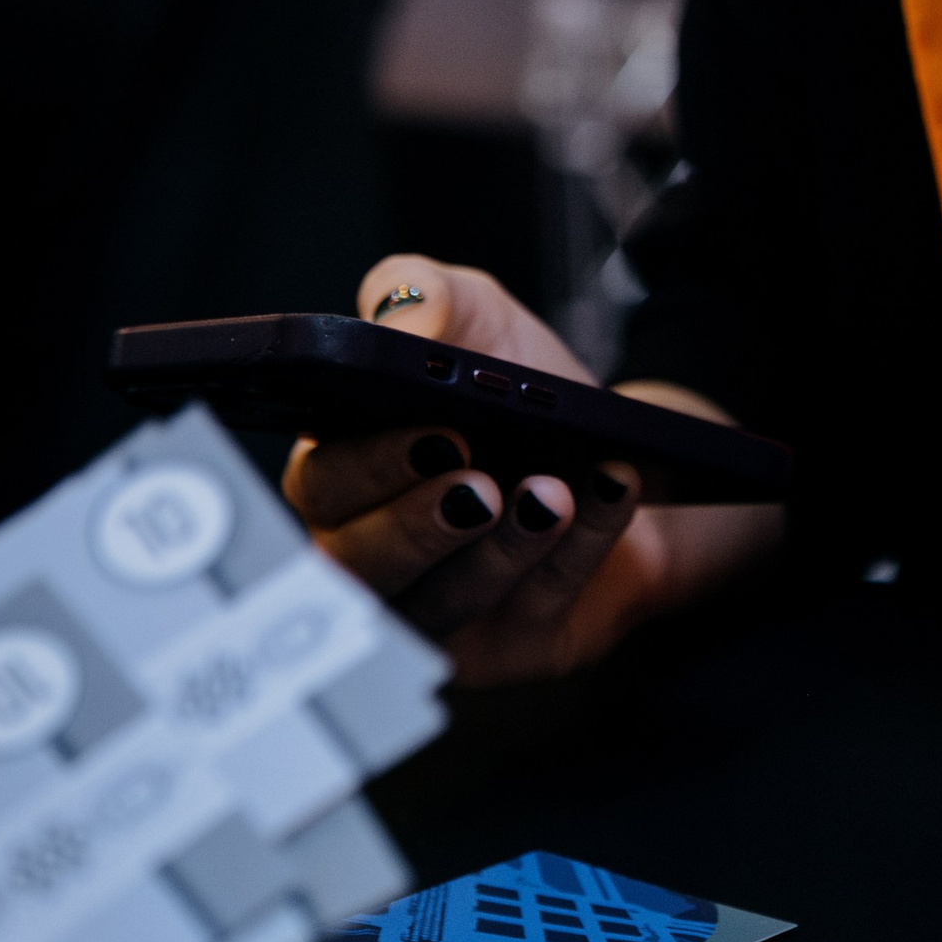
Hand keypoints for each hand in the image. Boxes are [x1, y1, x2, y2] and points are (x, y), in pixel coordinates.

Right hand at [283, 257, 776, 687]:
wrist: (618, 448)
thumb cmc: (521, 394)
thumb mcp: (473, 316)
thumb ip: (421, 294)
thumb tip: (403, 320)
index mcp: (344, 479)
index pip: (322, 489)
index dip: (369, 468)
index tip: (431, 429)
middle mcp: (375, 556)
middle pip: (361, 569)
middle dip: (418, 526)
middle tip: (478, 482)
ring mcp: (439, 613)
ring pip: (447, 603)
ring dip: (503, 548)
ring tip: (553, 492)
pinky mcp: (510, 646)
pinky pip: (536, 612)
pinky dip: (578, 552)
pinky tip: (610, 494)